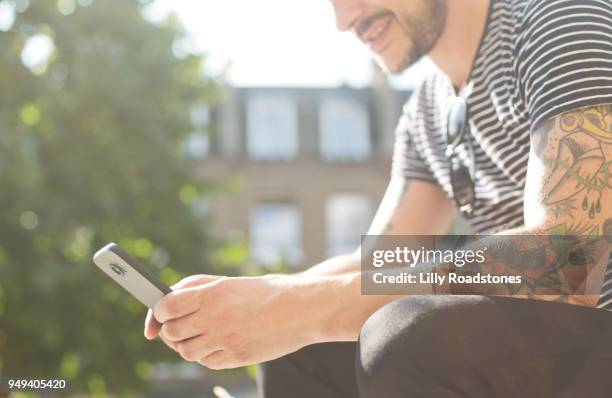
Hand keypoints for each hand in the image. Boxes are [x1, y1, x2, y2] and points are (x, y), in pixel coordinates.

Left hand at [147, 274, 322, 368]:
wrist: (302, 310)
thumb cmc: (266, 292)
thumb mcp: (230, 282)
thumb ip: (198, 289)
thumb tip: (168, 300)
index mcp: (213, 294)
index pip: (166, 307)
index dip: (159, 311)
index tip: (162, 311)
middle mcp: (215, 317)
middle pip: (171, 333)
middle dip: (169, 330)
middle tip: (177, 324)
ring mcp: (225, 340)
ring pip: (185, 351)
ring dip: (185, 344)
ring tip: (197, 333)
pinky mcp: (235, 357)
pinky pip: (206, 362)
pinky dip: (204, 355)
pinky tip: (215, 342)